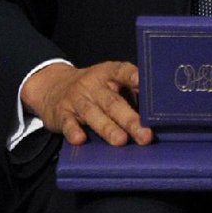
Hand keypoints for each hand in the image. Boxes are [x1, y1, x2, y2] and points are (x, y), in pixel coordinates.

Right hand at [21, 60, 152, 146]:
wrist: (53, 87)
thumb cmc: (93, 88)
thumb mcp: (110, 82)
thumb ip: (131, 92)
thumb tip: (158, 110)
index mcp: (108, 74)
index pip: (122, 71)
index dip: (132, 76)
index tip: (142, 81)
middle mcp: (93, 84)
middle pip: (113, 102)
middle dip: (130, 119)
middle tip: (145, 135)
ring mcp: (77, 99)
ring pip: (93, 114)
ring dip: (107, 128)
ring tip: (121, 141)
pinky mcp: (62, 114)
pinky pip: (68, 123)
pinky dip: (73, 131)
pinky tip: (80, 139)